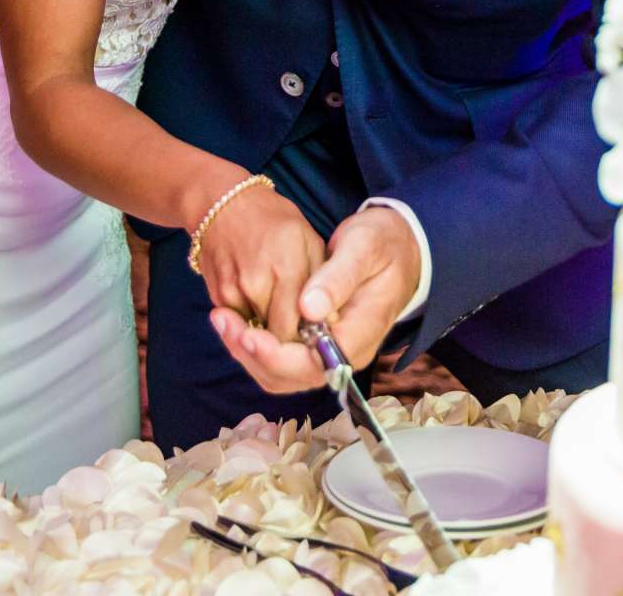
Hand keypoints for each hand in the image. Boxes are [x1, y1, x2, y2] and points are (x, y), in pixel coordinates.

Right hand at [195, 185, 325, 342]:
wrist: (226, 204)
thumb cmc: (275, 221)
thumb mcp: (310, 242)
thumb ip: (321, 283)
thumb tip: (330, 322)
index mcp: (288, 268)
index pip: (300, 330)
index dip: (310, 341)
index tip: (317, 338)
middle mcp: (259, 284)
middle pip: (278, 338)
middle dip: (291, 342)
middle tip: (302, 335)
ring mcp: (235, 291)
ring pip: (259, 335)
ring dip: (272, 333)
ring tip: (282, 317)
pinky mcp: (219, 297)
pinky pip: (242, 324)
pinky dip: (253, 323)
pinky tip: (262, 308)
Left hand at [210, 206, 420, 394]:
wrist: (400, 248)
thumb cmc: (383, 244)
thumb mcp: (363, 248)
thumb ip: (337, 278)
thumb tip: (309, 309)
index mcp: (359, 337)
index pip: (313, 365)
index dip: (276, 356)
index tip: (248, 332)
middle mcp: (343, 356)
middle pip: (289, 377)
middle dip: (251, 354)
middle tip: (222, 320)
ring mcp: (328, 354)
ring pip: (278, 373)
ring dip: (246, 351)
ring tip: (222, 318)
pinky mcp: (315, 345)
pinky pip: (278, 359)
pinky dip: (253, 344)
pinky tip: (236, 320)